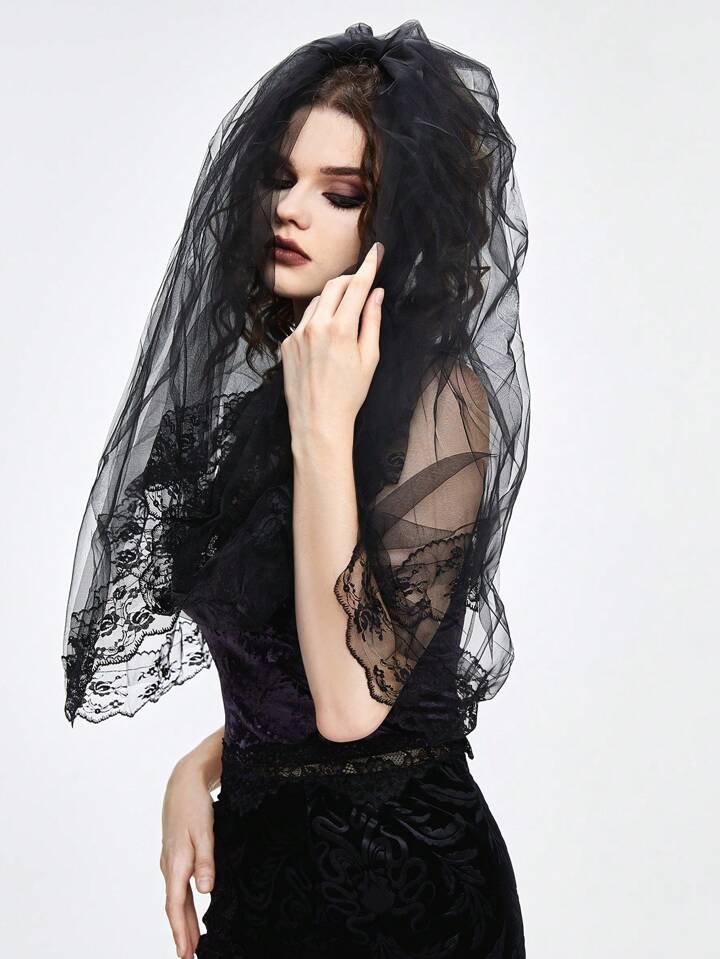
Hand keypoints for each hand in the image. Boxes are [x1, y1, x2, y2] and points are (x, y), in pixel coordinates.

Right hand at [160, 760, 215, 958]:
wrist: (183, 782)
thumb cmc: (194, 805)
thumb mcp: (205, 832)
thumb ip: (206, 862)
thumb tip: (206, 892)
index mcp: (176, 862)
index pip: (175, 905)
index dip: (180, 931)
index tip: (185, 953)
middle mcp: (170, 865)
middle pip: (175, 906)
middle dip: (182, 933)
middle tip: (188, 957)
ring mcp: (170, 860)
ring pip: (176, 897)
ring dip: (183, 921)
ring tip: (191, 943)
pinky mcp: (175, 855)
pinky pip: (178, 886)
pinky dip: (183, 904)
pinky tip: (189, 910)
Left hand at [281, 241, 384, 447]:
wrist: (318, 421)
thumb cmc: (349, 394)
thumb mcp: (369, 358)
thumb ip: (371, 321)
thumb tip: (376, 293)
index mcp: (340, 328)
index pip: (357, 285)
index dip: (369, 265)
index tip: (377, 250)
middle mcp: (316, 325)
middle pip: (334, 285)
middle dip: (350, 278)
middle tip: (364, 280)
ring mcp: (297, 333)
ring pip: (317, 301)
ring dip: (333, 298)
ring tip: (347, 310)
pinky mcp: (286, 343)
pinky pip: (304, 320)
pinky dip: (318, 317)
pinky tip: (327, 334)